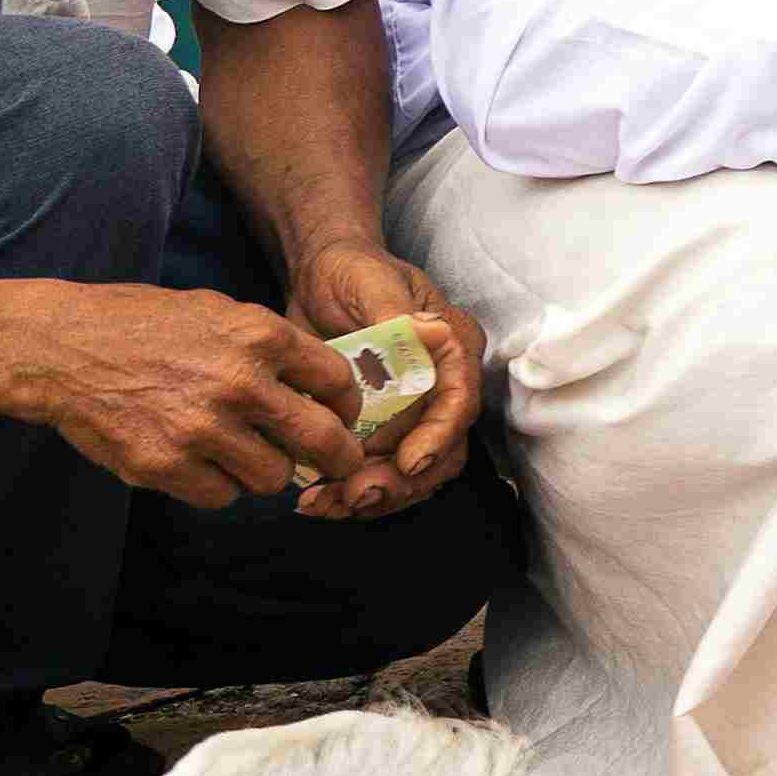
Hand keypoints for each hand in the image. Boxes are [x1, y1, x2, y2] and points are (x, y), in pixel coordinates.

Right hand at [0, 282, 366, 507]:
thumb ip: (270, 348)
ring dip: (265, 470)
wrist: (61, 348)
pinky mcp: (166, 465)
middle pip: (324, 441)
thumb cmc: (140, 324)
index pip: (338, 382)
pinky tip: (200, 461)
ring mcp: (202, 428)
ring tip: (241, 451)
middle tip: (336, 464)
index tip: (341, 417)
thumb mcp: (217, 311)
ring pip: (272, 477)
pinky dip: (218, 485)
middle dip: (338, 458)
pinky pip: (222, 496)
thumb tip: (319, 388)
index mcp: (259, 336)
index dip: (346, 406)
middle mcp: (239, 383)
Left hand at [286, 249, 485, 517]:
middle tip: (354, 495)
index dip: (437, 438)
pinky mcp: (381, 429)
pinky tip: (317, 499)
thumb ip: (396, 314)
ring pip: (412, 473)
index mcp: (452, 348)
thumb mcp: (371, 282)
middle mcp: (442, 386)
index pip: (459, 402)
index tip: (407, 463)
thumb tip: (428, 334)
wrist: (319, 279)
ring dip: (374, 496)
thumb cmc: (350, 271)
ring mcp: (412, 412)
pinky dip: (350, 492)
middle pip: (442, 451)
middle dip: (401, 481)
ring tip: (325, 504)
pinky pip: (378, 472)